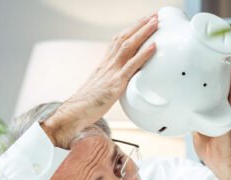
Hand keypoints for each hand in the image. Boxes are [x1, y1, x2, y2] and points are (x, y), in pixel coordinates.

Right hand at [42, 13, 158, 148]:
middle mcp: (107, 64)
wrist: (74, 113)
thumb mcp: (101, 87)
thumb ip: (112, 80)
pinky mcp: (115, 84)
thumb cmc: (87, 103)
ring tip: (155, 22)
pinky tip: (153, 46)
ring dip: (143, 32)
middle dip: (139, 25)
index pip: (118, 41)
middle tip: (153, 15)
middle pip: (124, 38)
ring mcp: (111, 72)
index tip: (142, 21)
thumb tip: (123, 81)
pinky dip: (143, 54)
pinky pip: (131, 66)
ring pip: (128, 46)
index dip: (130, 29)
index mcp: (104, 64)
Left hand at [193, 50, 230, 179]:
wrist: (217, 160)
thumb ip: (192, 107)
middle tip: (228, 41)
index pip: (227, 78)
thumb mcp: (198, 118)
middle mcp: (230, 102)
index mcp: (223, 102)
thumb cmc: (208, 141)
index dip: (226, 63)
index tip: (219, 47)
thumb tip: (176, 98)